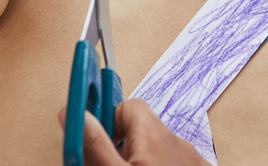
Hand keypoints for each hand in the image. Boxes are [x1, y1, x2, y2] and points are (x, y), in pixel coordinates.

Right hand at [58, 99, 210, 165]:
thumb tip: (74, 113)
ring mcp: (194, 162)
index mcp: (154, 135)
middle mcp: (179, 143)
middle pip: (143, 133)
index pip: (128, 107)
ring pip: (159, 154)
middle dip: (123, 150)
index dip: (109, 123)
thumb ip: (93, 145)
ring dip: (143, 164)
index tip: (96, 142)